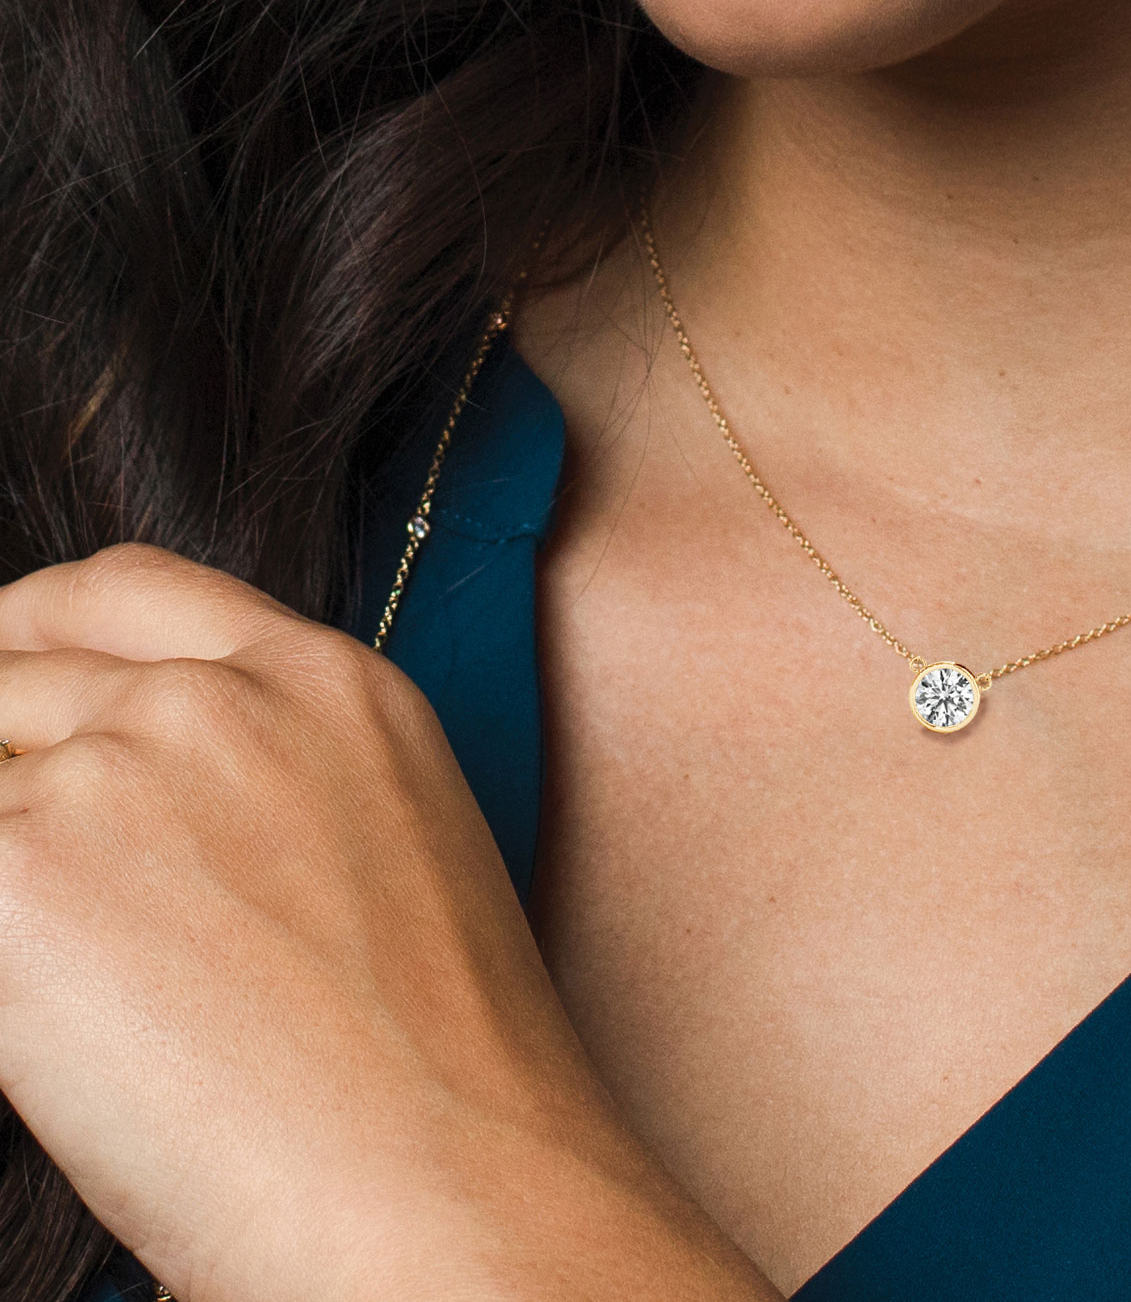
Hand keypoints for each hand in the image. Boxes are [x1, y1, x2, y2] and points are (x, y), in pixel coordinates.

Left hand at [0, 545, 771, 1301]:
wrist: (448, 1179)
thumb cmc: (437, 1067)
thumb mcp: (384, 849)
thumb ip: (254, 776)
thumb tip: (105, 801)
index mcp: (333, 679)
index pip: (120, 589)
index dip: (28, 633)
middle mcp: (225, 696)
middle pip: (12, 676)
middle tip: (23, 863)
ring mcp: (123, 770)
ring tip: (66, 980)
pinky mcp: (24, 873)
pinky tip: (43, 1025)